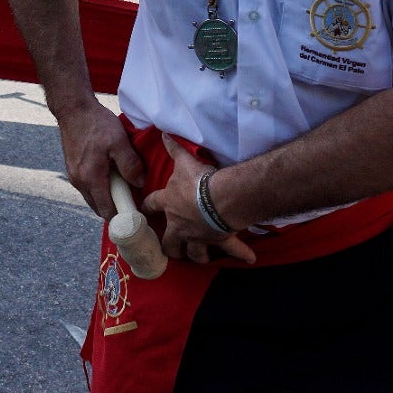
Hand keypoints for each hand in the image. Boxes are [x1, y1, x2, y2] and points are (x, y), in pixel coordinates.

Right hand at [54, 98, 144, 220]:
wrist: (73, 109)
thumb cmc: (96, 124)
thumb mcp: (119, 142)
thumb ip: (130, 165)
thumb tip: (140, 183)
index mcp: (91, 178)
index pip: (106, 210)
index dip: (121, 217)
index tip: (135, 218)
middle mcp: (79, 182)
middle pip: (98, 207)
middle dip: (115, 210)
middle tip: (132, 204)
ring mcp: (73, 176)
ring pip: (92, 198)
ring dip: (106, 198)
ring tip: (123, 189)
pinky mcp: (72, 169)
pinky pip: (88, 187)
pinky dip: (99, 189)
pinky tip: (111, 178)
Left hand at [141, 136, 255, 264]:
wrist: (219, 197)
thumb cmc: (198, 180)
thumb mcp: (184, 162)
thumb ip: (174, 149)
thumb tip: (163, 134)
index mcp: (170, 204)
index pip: (152, 205)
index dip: (146, 207)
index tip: (143, 211)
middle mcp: (181, 225)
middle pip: (170, 243)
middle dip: (171, 247)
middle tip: (172, 248)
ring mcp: (199, 236)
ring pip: (194, 254)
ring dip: (197, 257)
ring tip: (200, 258)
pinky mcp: (219, 240)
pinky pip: (232, 249)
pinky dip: (241, 253)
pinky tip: (250, 258)